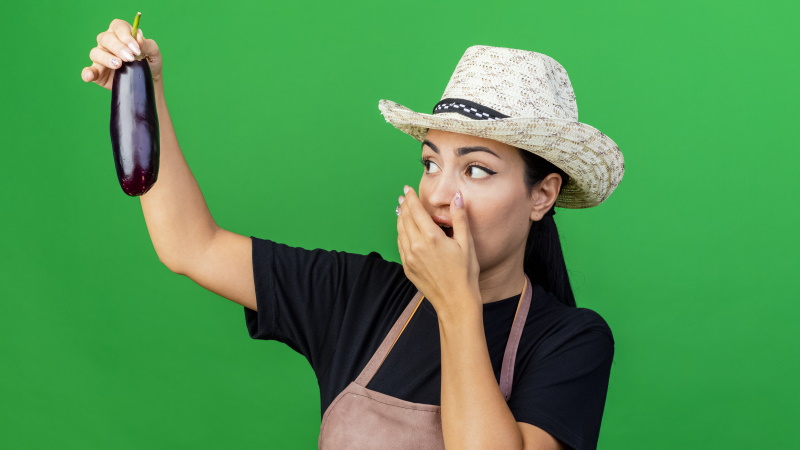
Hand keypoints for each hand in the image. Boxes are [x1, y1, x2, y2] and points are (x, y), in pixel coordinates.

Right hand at [80, 18, 161, 89]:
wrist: (149, 81)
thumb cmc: (150, 62)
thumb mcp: (154, 52)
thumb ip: (147, 44)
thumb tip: (138, 37)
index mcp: (121, 34)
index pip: (118, 27)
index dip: (126, 36)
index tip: (136, 49)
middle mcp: (108, 43)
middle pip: (105, 38)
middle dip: (118, 48)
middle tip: (130, 58)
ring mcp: (101, 57)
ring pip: (96, 52)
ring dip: (106, 58)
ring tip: (119, 65)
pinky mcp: (98, 72)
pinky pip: (89, 70)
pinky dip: (87, 73)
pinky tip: (88, 76)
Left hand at [396, 186, 480, 318]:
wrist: (456, 302)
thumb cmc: (465, 274)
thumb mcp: (466, 243)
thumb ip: (459, 218)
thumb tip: (457, 197)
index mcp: (432, 238)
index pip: (415, 211)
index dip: (410, 198)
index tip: (407, 189)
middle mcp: (416, 247)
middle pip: (404, 219)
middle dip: (403, 205)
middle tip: (403, 196)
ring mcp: (409, 258)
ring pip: (400, 232)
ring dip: (400, 218)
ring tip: (402, 210)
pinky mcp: (407, 268)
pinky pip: (400, 245)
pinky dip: (400, 234)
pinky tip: (404, 231)